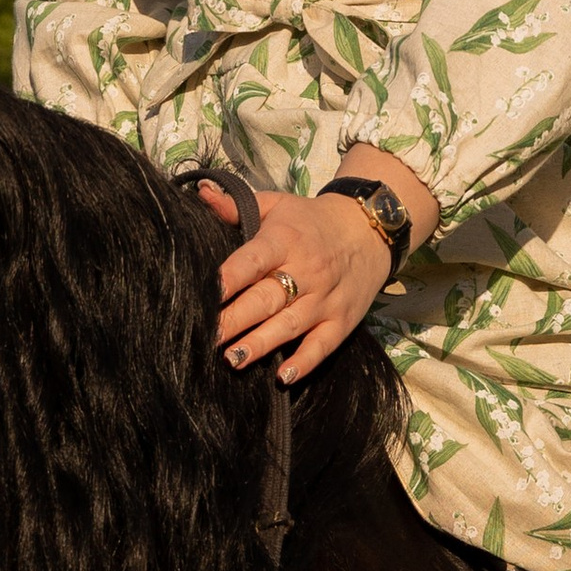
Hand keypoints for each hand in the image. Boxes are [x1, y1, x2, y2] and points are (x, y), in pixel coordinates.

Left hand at [201, 182, 390, 385]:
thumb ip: (237, 205)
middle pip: (266, 298)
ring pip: (289, 325)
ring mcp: (325, 298)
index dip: (230, 277)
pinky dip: (304, 362)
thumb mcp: (276, 204)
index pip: (253, 260)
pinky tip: (282, 377)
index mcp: (284, 240)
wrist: (369, 229)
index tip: (206, 294)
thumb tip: (201, 193)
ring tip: (232, 359)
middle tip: (207, 337)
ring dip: (261, 344)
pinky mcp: (342, 320)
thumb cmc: (310, 221)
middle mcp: (305, 271)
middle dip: (235, 319)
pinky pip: (322, 345)